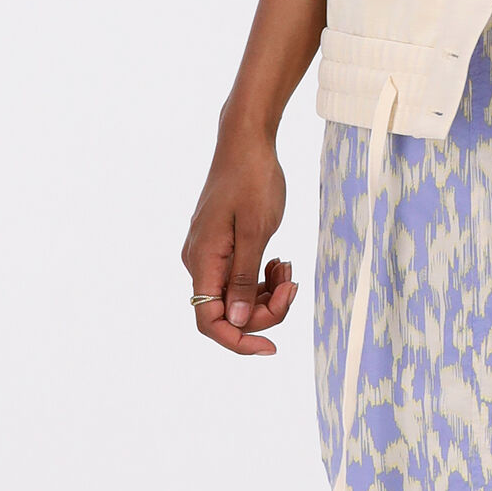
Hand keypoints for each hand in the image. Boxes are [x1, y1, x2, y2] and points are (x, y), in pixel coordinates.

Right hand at [182, 127, 294, 356]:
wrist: (246, 142)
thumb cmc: (253, 180)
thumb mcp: (256, 231)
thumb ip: (243, 279)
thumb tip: (235, 321)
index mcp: (202, 262)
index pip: (210, 322)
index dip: (239, 341)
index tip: (272, 348)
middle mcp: (199, 262)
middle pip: (228, 313)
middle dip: (265, 310)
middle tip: (293, 285)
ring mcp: (209, 254)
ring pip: (236, 297)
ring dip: (266, 295)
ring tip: (288, 270)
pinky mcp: (221, 246)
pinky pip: (239, 278)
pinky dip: (261, 279)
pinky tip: (279, 263)